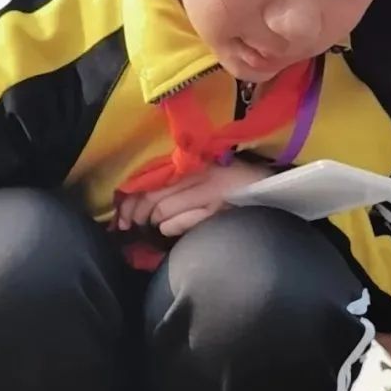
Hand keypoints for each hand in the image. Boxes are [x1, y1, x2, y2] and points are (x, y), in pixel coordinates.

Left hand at [116, 159, 271, 237]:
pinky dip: (168, 228)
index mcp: (191, 161)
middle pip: (151, 196)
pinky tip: (167, 229)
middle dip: (134, 213)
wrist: (268, 187)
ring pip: (162, 210)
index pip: (150, 178)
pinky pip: (180, 222)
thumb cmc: (232, 178)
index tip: (122, 212)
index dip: (130, 197)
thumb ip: (178, 178)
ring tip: (149, 225)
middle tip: (129, 223)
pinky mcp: (217, 211)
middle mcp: (198, 174)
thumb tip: (143, 197)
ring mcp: (209, 193)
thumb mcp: (204, 169)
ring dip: (151, 221)